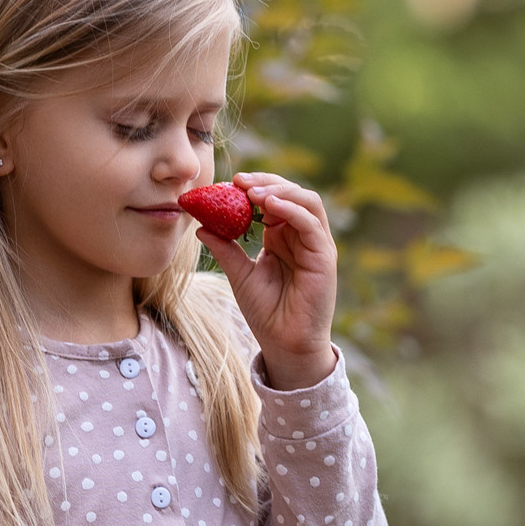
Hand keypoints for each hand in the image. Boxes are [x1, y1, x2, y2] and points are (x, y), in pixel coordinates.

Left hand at [217, 173, 337, 390]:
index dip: (253, 188)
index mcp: (282, 237)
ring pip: (306, 201)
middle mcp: (301, 236)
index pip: (273, 199)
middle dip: (265, 182)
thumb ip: (225, 249)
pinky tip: (270, 207)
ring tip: (253, 193)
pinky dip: (292, 210)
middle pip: (291, 193)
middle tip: (239, 181)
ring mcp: (315, 244)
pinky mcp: (324, 256)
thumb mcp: (239, 275)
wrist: (285, 344)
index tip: (228, 184)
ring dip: (280, 191)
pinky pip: (311, 223)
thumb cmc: (266, 313)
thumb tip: (200, 226)